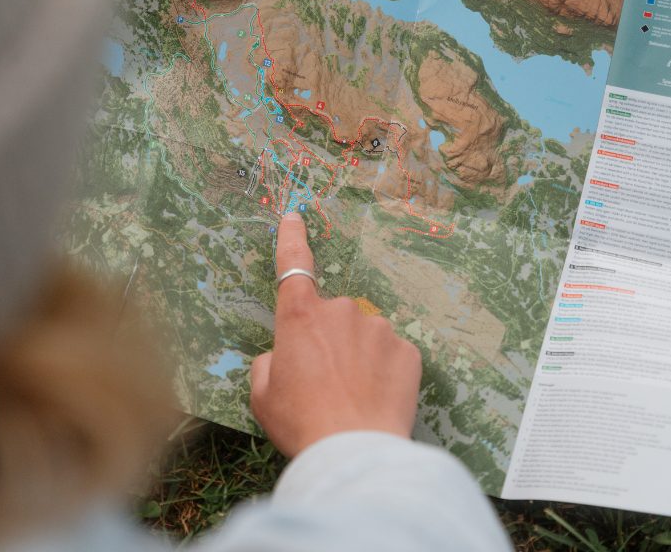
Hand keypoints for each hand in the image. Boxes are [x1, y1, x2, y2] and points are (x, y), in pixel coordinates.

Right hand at [249, 212, 421, 457]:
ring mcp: (379, 329)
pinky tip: (374, 401)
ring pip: (364, 336)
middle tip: (322, 385)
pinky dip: (383, 373)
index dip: (292, 238)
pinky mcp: (408, 351)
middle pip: (332, 318)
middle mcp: (342, 311)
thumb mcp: (263, 395)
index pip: (293, 264)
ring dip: (358, 358)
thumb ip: (269, 363)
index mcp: (300, 317)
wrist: (354, 454)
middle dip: (328, 342)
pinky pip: (391, 355)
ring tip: (350, 399)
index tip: (294, 217)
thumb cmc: (302, 424)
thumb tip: (283, 357)